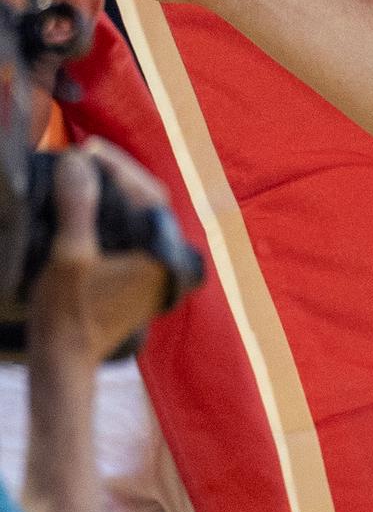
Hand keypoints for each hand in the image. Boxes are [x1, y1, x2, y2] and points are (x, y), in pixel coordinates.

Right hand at [27, 141, 173, 364]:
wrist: (66, 362)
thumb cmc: (67, 313)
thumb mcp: (68, 257)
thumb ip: (78, 208)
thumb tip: (79, 162)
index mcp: (162, 254)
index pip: (150, 193)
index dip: (120, 166)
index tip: (88, 149)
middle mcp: (166, 261)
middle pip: (148, 202)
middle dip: (117, 175)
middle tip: (83, 155)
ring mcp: (153, 270)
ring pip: (138, 217)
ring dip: (111, 193)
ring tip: (79, 173)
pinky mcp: (136, 277)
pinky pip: (128, 234)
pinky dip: (108, 215)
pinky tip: (82, 205)